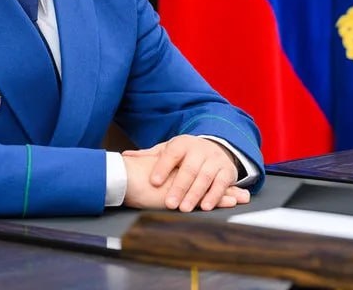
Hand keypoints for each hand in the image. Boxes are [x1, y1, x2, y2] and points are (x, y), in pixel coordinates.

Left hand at [123, 135, 249, 211]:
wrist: (214, 148)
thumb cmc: (185, 155)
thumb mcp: (168, 151)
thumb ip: (149, 156)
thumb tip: (125, 156)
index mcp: (182, 143)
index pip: (170, 154)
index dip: (162, 167)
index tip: (153, 181)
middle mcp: (199, 149)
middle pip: (188, 168)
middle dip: (179, 187)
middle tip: (169, 203)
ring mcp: (214, 159)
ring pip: (205, 177)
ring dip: (196, 194)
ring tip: (186, 208)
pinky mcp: (227, 170)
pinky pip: (222, 183)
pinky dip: (215, 196)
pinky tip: (206, 206)